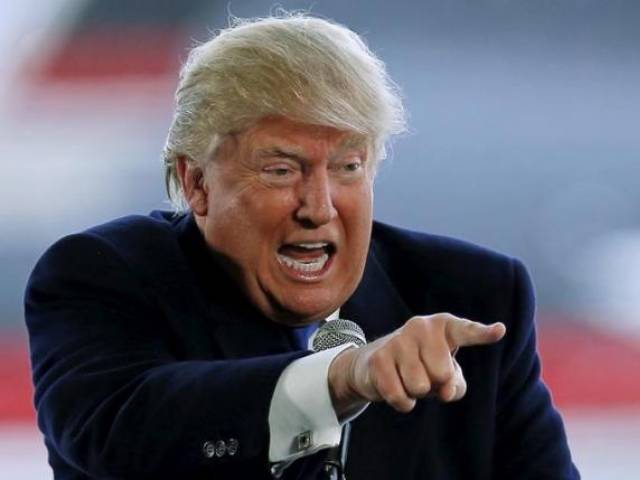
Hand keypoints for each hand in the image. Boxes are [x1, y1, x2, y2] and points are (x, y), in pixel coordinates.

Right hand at [328, 313, 505, 415]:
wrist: (375, 364)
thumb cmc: (421, 366)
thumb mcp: (446, 375)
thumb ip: (456, 384)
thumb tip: (445, 391)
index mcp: (443, 326)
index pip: (466, 331)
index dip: (482, 333)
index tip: (500, 331)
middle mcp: (421, 326)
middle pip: (442, 373)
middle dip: (435, 383)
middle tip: (425, 374)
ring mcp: (398, 340)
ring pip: (420, 386)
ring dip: (417, 393)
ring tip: (410, 379)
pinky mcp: (378, 358)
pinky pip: (400, 395)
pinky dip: (403, 402)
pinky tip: (398, 388)